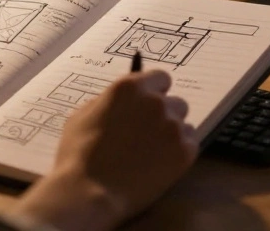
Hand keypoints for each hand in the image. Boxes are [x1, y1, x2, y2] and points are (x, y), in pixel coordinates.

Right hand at [11, 70, 195, 230]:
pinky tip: (161, 164)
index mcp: (130, 87)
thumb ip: (109, 101)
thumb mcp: (84, 114)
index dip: (154, 93)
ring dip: (171, 133)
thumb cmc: (78, 153)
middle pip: (174, 102)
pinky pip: (190, 144)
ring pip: (183, 124)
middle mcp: (156, 101)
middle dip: (164, 115)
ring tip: (153, 152)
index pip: (160, 78)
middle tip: (147, 134)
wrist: (89, 191)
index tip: (146, 107)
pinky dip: (179, 152)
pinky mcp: (184, 151)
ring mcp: (172, 126)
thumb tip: (123, 103)